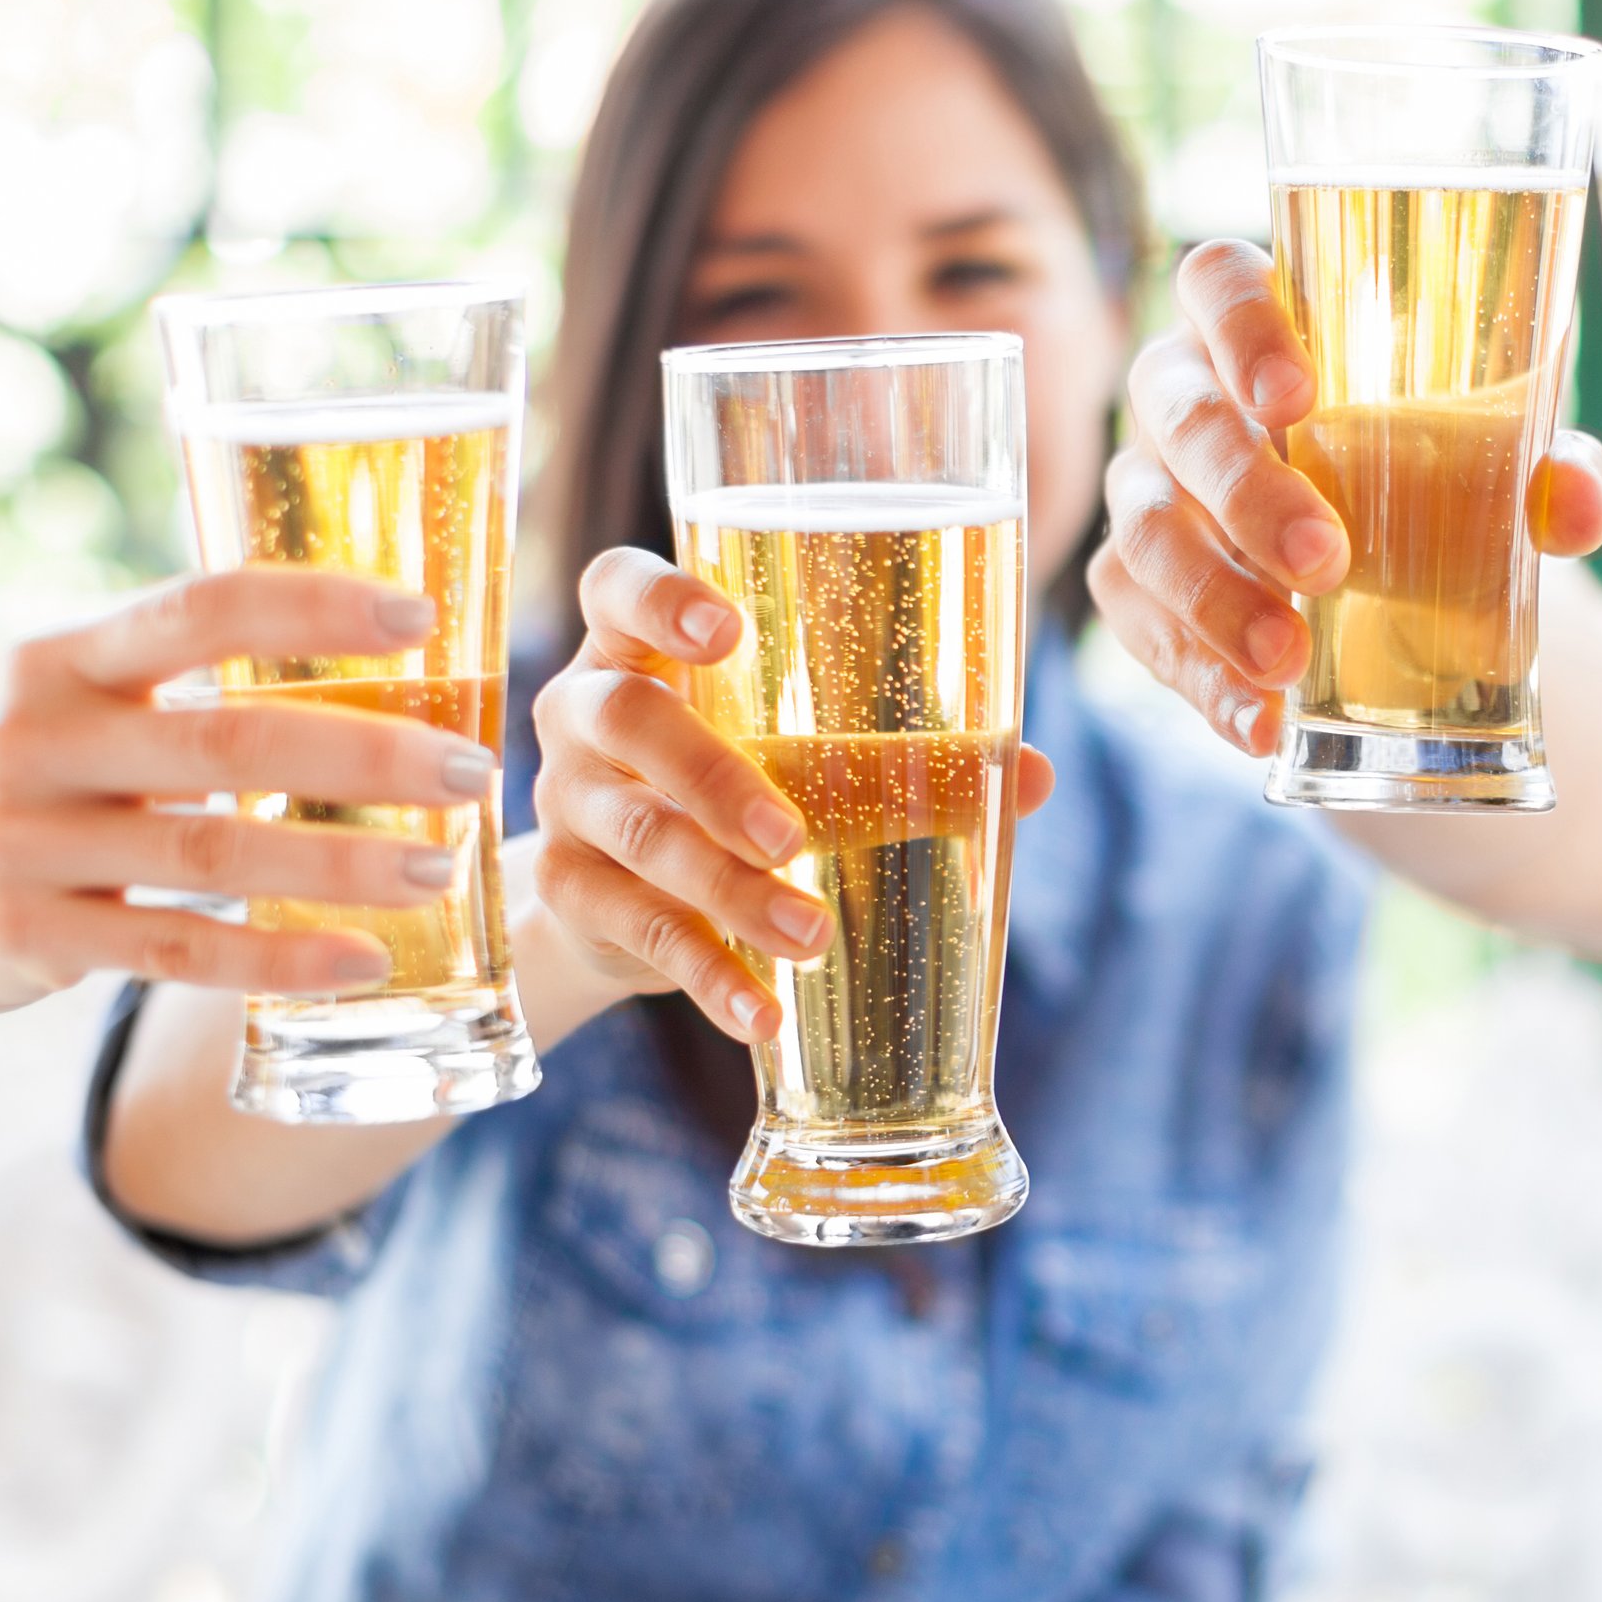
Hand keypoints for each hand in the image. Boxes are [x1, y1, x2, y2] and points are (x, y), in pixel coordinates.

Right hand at [0, 569, 497, 1017]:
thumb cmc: (38, 788)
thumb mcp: (78, 707)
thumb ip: (184, 682)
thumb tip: (379, 661)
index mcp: (60, 660)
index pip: (198, 611)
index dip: (312, 607)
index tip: (420, 617)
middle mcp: (34, 740)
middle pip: (227, 742)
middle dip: (365, 756)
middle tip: (471, 770)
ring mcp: (23, 843)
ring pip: (212, 856)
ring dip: (339, 865)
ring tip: (439, 869)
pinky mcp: (27, 937)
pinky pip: (176, 952)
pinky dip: (277, 960)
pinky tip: (362, 960)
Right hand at [529, 547, 1054, 1042]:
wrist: (624, 896)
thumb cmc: (733, 783)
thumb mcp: (802, 756)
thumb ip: (906, 757)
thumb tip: (1033, 774)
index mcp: (639, 646)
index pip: (618, 588)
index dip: (659, 598)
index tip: (727, 630)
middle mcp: (585, 712)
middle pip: (626, 718)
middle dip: (710, 776)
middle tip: (790, 833)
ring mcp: (567, 802)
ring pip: (638, 836)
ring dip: (729, 890)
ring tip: (810, 933)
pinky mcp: (568, 892)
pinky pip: (635, 931)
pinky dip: (708, 975)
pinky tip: (763, 1013)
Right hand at [1092, 238, 1601, 756]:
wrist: (1386, 571)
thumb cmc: (1425, 472)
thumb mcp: (1491, 460)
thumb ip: (1539, 469)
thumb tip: (1574, 509)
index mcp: (1259, 326)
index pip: (1216, 282)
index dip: (1243, 329)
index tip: (1296, 399)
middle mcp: (1183, 393)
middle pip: (1179, 414)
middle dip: (1245, 489)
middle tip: (1326, 560)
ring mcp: (1146, 487)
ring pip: (1140, 526)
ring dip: (1213, 597)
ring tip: (1288, 658)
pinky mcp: (1131, 579)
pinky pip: (1136, 621)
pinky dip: (1198, 677)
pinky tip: (1257, 721)